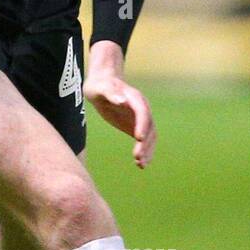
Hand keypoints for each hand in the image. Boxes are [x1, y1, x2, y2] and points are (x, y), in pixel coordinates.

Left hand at [84, 41, 155, 167]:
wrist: (102, 85)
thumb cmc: (100, 86)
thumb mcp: (101, 88)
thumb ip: (111, 93)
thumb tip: (122, 100)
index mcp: (135, 99)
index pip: (143, 113)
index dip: (142, 125)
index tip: (138, 138)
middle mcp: (142, 109)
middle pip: (149, 127)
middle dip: (145, 143)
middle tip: (138, 158)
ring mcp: (140, 119)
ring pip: (150, 137)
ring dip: (147, 150)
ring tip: (141, 164)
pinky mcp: (136, 127)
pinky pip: (144, 141)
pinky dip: (144, 151)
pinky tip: (140, 164)